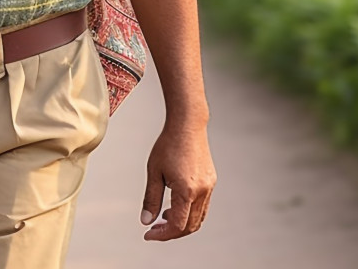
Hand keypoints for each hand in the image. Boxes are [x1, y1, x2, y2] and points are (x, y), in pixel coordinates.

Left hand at [140, 120, 215, 240]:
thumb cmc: (168, 144)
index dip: (162, 234)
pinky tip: (176, 205)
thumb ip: (151, 198)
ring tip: (163, 217)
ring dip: (182, 224)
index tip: (148, 234)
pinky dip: (190, 212)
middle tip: (154, 229)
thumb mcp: (154, 171)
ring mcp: (209, 187)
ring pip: (198, 218)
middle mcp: (202, 191)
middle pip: (190, 226)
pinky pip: (202, 206)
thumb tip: (146, 221)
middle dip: (171, 232)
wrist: (187, 124)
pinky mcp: (211, 181)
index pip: (177, 225)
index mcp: (186, 190)